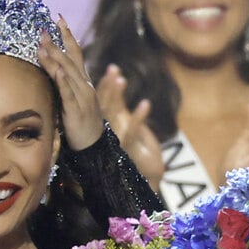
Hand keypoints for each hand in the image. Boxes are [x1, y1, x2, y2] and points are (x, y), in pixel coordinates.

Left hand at [36, 17, 102, 150]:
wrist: (93, 146)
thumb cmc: (80, 123)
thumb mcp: (72, 100)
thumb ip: (64, 84)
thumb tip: (52, 70)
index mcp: (83, 81)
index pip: (76, 53)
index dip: (68, 36)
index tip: (58, 18)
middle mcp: (84, 86)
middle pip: (70, 59)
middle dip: (56, 43)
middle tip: (43, 28)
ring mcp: (82, 97)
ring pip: (68, 74)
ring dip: (55, 58)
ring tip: (43, 44)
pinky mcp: (76, 111)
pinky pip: (69, 94)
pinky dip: (63, 82)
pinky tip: (57, 71)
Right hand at [96, 64, 162, 187]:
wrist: (142, 178)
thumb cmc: (133, 151)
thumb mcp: (123, 126)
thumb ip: (118, 109)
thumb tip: (114, 85)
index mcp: (106, 126)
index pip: (102, 103)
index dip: (105, 85)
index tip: (110, 69)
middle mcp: (108, 132)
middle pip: (105, 106)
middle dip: (108, 86)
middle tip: (112, 69)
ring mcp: (117, 140)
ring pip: (114, 116)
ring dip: (117, 97)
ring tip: (122, 80)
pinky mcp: (129, 149)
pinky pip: (132, 131)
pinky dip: (138, 117)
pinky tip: (145, 104)